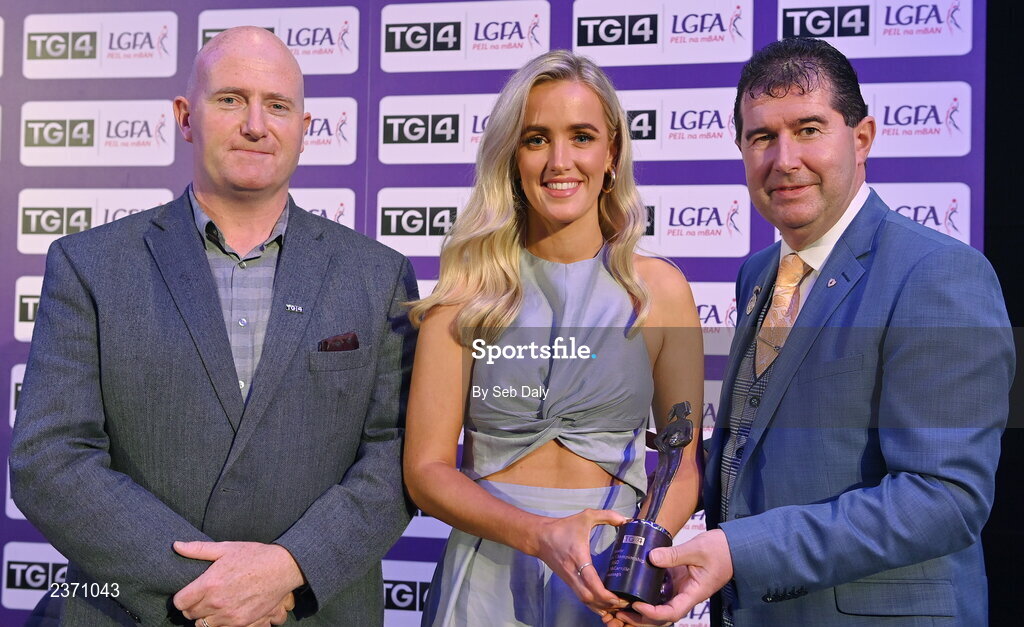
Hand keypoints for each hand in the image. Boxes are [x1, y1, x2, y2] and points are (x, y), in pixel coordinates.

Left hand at [173, 541, 303, 626]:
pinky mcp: (242, 623)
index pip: (180, 602)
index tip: (190, 593)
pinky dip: (221, 623)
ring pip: (203, 625)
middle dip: (193, 606)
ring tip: (216, 605)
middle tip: (204, 597)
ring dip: (206, 617)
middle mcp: (216, 602)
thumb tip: (176, 545)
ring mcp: (229, 615)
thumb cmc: (254, 555)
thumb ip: (198, 549)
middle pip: (190, 615)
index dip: (183, 597)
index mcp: (209, 583)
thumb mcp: (226, 548)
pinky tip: (227, 611)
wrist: (282, 568)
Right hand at [534, 508, 630, 615]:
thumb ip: (606, 516)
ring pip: (585, 600)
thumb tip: (626, 520)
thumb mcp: (586, 517)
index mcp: (578, 558)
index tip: (619, 597)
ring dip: (600, 607)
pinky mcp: (568, 581)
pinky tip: (603, 606)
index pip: (591, 582)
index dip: (605, 594)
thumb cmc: (563, 528)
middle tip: (623, 602)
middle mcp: (573, 573)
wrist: (539, 536)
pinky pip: (581, 598)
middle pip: (589, 597)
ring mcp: (569, 579)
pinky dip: (592, 604)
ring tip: (616, 606)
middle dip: (606, 604)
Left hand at [623, 530, 732, 624]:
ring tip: (620, 602)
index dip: (653, 613)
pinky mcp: (676, 581)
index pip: (672, 612)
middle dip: (640, 618)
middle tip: (619, 611)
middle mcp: (685, 596)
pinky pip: (659, 591)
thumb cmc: (719, 550)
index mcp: (693, 594)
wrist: (731, 547)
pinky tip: (631, 587)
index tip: (637, 605)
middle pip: (661, 616)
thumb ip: (674, 554)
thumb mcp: (696, 549)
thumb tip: (651, 557)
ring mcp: (680, 590)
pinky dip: (645, 592)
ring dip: (640, 608)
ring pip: (659, 606)